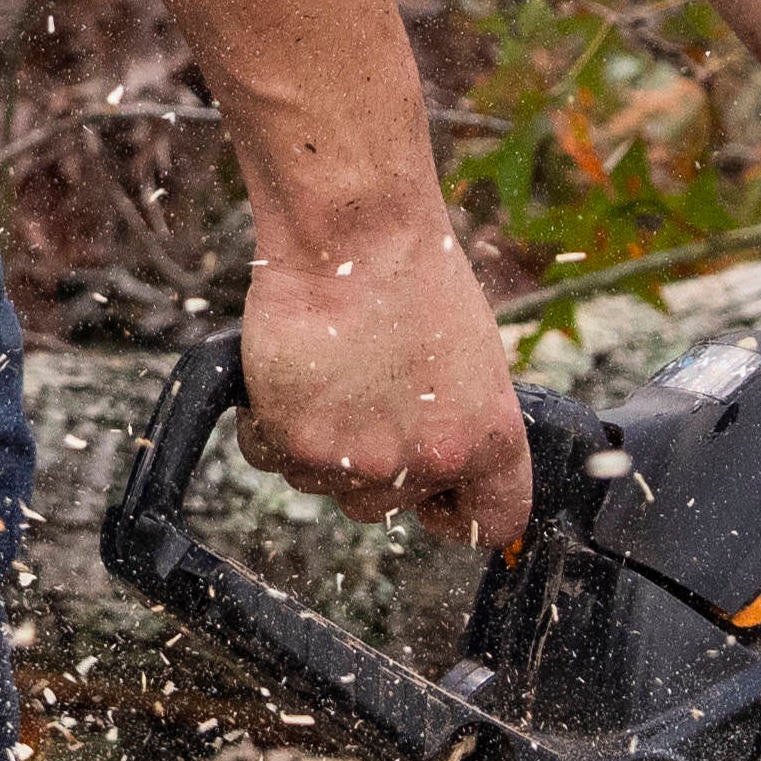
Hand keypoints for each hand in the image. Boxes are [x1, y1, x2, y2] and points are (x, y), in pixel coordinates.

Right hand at [233, 220, 532, 561]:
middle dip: (365, 465)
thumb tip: (432, 457)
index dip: (460, 516)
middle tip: (357, 400)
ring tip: (324, 371)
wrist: (354, 237)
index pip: (494, 523)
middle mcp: (427, 461)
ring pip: (320, 483)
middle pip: (382, 508)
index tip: (435, 502)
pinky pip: (268, 455)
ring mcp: (359, 459)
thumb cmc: (412, 279)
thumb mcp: (471, 362)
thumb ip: (457, 423)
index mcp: (488, 440)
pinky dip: (266, 422)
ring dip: (313, 441)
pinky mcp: (297, 441)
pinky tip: (287, 372)